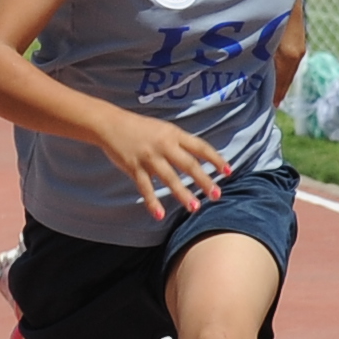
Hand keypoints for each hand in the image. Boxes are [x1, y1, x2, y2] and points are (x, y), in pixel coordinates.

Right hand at [96, 105, 231, 216]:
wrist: (110, 123)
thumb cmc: (140, 128)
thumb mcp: (164, 129)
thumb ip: (180, 142)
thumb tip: (201, 157)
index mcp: (174, 135)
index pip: (200, 147)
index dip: (215, 159)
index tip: (228, 171)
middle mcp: (163, 146)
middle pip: (188, 165)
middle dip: (204, 181)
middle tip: (217, 195)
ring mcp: (148, 157)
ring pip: (169, 178)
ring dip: (183, 194)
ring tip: (195, 207)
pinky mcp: (133, 167)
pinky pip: (145, 188)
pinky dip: (152, 202)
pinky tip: (160, 215)